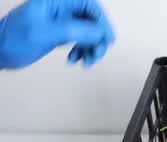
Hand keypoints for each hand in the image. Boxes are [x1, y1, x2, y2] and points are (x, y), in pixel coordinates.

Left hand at [0, 0, 114, 68]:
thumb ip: (74, 30)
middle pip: (92, 20)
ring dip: (92, 48)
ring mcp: (61, 21)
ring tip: (86, 61)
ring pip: (89, 32)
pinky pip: (81, 40)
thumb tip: (99, 31)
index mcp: (57, 1)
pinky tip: (75, 59)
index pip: (89, 5)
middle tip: (96, 54)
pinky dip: (82, 52)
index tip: (106, 38)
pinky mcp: (61, 33)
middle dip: (97, 38)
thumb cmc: (11, 38)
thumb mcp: (45, 32)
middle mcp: (61, 8)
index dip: (101, 22)